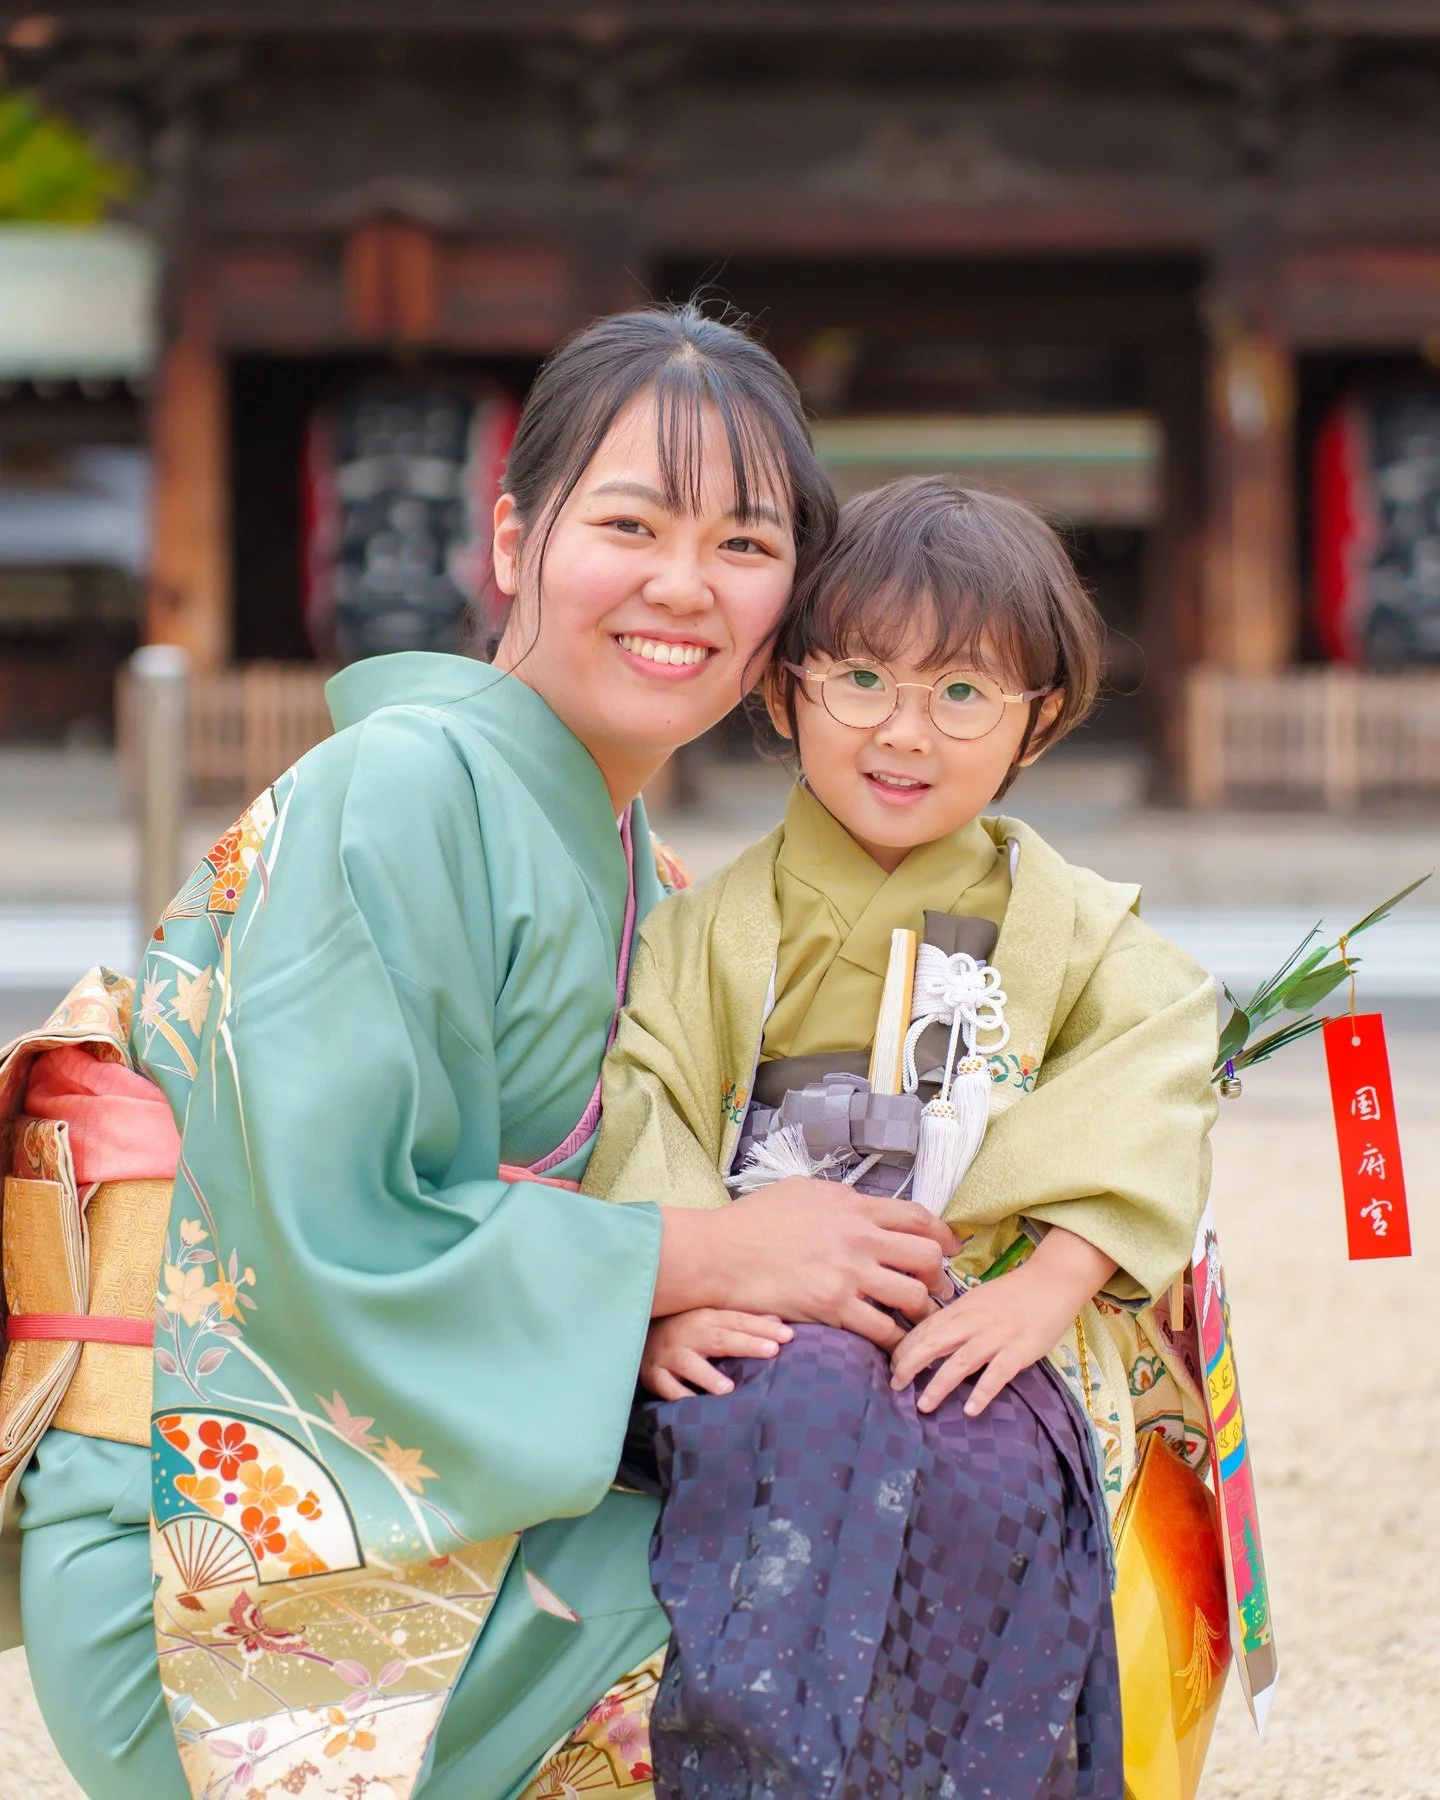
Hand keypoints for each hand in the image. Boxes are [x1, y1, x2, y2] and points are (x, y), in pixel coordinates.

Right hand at [640, 1309, 792, 1401]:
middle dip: (746, 1344)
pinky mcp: (654, 1374)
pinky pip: (666, 1387)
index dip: (763, 1327)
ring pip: (689, 1364)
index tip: (788, 1336)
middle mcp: (689, 1333)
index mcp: (706, 1318)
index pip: (739, 1321)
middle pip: (721, 1338)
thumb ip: (743, 1322)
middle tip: (771, 1351)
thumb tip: (778, 1321)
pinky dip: (678, 1396)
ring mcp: (669, 1355)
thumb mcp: (711, 1320)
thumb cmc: (684, 1329)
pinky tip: (692, 1404)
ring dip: (708, 1376)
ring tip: (728, 1388)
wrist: (635, 1331)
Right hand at [654, 1180, 960, 1352]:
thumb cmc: (753, 1220)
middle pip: (927, 1256)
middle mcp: (859, 1238)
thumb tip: (863, 1205)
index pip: (918, 1217)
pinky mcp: (833, 1308)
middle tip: (935, 1289)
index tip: (950, 1248)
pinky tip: (895, 1344)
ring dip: (923, 1311)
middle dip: (939, 1275)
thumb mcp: (802, 1190)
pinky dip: (896, 1340)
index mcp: (854, 1206)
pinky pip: (883, 1330)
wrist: (719, 1253)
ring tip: (920, 1320)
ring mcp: (848, 1274)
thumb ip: (840, 1197)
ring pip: (913, 1296)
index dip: (943, 1235)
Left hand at [888, 1226, 1116, 1415]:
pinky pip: (998, 1374)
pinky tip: (971, 1410)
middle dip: (909, 1365)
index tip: (890, 1367)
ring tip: (923, 1405)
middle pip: (933, 1343)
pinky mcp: (1020, 1351)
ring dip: (939, 1384)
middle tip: (894, 1386)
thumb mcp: (978, 1301)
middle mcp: (973, 1322)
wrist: (1052, 1281)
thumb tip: (930, 1340)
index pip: (924, 1329)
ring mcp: (996, 1337)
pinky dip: (983, 1392)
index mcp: (961, 1309)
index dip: (904, 1348)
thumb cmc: (1013, 1294)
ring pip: (960, 1361)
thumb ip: (956, 1319)